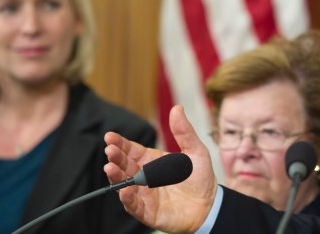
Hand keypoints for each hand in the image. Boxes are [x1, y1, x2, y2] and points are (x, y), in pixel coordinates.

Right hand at [104, 105, 217, 232]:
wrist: (210, 205)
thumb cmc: (200, 178)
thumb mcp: (195, 151)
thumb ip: (184, 132)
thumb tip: (177, 108)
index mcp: (151, 161)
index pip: (131, 150)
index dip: (120, 143)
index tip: (110, 137)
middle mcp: (144, 177)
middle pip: (124, 166)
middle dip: (115, 157)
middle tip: (110, 149)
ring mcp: (144, 195)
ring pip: (124, 185)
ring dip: (116, 176)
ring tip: (110, 167)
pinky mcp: (148, 212)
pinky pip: (134, 206)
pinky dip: (128, 199)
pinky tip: (125, 190)